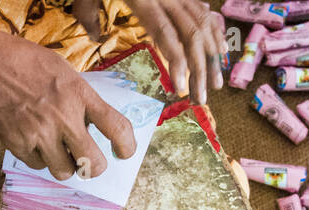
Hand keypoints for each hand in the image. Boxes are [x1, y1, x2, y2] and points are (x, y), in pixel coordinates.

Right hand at [0, 32, 136, 180]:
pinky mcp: (18, 144)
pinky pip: (38, 166)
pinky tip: (32, 140)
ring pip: (64, 171)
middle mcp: (62, 116)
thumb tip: (95, 128)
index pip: (115, 126)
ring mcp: (39, 133)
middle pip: (92, 163)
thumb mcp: (64, 72)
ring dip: (64, 164)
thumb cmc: (26, 64)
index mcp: (79, 93)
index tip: (124, 152)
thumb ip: (81, 99)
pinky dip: (38, 158)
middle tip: (90, 164)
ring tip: (56, 149)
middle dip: (94, 168)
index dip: (127, 145)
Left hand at [74, 0, 226, 103]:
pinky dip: (214, 32)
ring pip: (201, 24)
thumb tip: (94, 37)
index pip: (165, 33)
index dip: (176, 61)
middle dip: (198, 70)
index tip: (181, 87)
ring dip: (210, 57)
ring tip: (214, 85)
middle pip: (190, 34)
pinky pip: (202, 11)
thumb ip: (89, 15)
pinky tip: (219, 53)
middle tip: (200, 99)